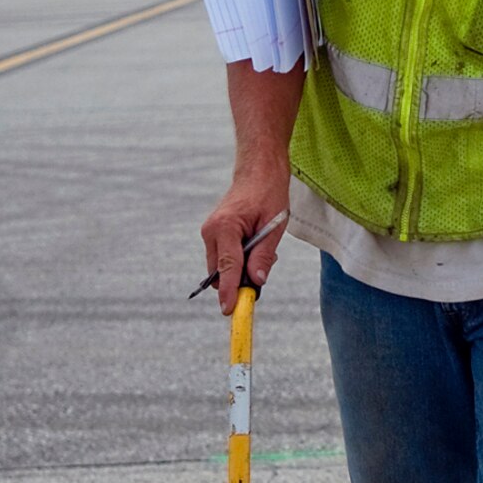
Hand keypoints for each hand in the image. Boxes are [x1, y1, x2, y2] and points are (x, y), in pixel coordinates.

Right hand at [200, 166, 289, 314]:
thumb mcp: (274, 226)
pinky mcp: (212, 235)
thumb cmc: (268, 194)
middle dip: (240, 280)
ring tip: (262, 248)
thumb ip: (263, 256)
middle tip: (264, 267)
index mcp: (226, 227)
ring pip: (221, 268)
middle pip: (220, 273)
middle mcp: (211, 231)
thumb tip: (257, 282)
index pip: (227, 268)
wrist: (258, 172)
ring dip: (241, 269)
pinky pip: (223, 258)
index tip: (229, 310)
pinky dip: (237, 261)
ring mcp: (209, 233)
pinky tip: (253, 245)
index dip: (229, 291)